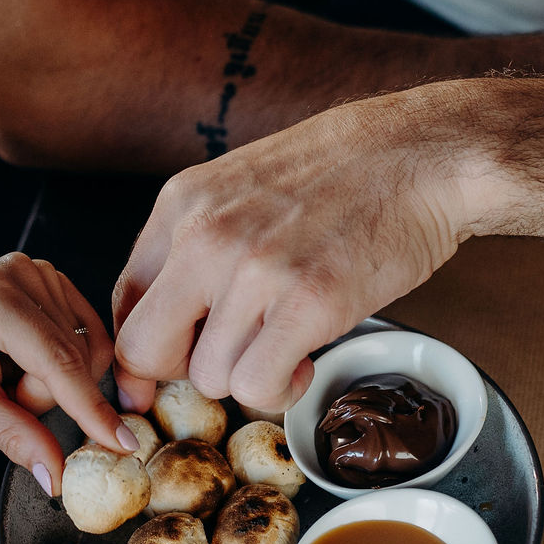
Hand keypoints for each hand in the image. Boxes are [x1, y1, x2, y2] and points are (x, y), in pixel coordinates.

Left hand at [0, 254, 139, 494]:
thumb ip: (14, 437)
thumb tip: (56, 476)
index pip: (59, 362)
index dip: (92, 408)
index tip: (123, 443)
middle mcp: (25, 275)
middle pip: (75, 359)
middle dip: (45, 394)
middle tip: (2, 394)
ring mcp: (41, 272)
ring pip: (85, 349)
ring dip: (53, 380)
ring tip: (8, 374)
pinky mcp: (51, 279)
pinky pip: (84, 334)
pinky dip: (61, 361)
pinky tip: (25, 360)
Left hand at [112, 89, 466, 415]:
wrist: (420, 154)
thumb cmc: (339, 176)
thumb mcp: (240, 188)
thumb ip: (194, 245)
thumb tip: (162, 324)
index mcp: (182, 205)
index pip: (123, 303)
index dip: (146, 349)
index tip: (175, 363)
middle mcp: (205, 236)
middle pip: (145, 350)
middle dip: (182, 371)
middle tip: (230, 357)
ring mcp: (254, 271)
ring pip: (208, 377)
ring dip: (246, 376)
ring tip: (284, 345)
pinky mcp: (307, 303)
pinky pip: (257, 386)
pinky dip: (278, 390)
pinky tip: (303, 359)